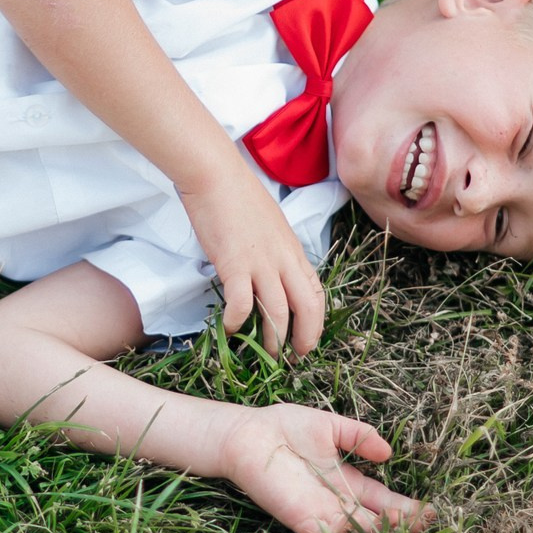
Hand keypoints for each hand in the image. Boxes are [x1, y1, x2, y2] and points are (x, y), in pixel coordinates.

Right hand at [178, 169, 325, 356]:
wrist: (216, 175)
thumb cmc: (238, 196)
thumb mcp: (271, 226)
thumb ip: (276, 251)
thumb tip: (271, 273)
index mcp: (294, 250)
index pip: (317, 293)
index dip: (316, 322)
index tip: (307, 340)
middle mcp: (283, 259)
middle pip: (306, 307)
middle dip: (304, 338)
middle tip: (292, 357)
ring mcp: (261, 263)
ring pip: (277, 312)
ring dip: (273, 339)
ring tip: (265, 354)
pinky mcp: (235, 265)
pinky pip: (242, 303)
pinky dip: (237, 322)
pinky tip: (230, 329)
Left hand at [213, 404, 424, 532]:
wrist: (246, 434)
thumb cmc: (283, 427)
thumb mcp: (330, 427)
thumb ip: (359, 435)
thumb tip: (388, 452)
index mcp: (347, 481)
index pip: (383, 500)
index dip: (407, 507)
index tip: (431, 511)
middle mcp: (337, 502)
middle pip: (377, 521)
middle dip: (402, 525)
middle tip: (427, 526)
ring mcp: (321, 514)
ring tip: (407, 530)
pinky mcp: (302, 520)